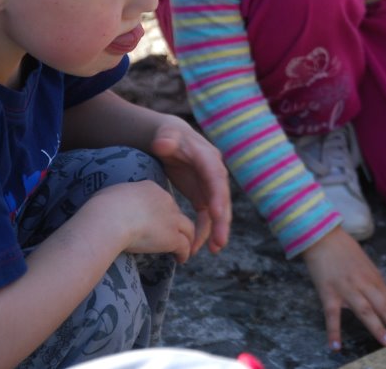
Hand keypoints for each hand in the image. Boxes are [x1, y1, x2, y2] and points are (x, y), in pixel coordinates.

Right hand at [93, 181, 195, 261]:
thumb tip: (113, 206)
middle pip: (176, 213)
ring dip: (186, 239)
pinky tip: (180, 260)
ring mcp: (171, 219)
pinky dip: (184, 254)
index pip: (162, 200)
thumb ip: (119, 199)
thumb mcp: (111, 195)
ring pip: (188, 229)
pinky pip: (184, 246)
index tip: (156, 222)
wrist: (108, 220)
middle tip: (170, 236)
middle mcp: (165, 200)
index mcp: (150, 188)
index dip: (162, 212)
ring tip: (182, 250)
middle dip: (175, 225)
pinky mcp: (172, 237)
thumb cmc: (102, 208)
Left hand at [148, 114, 231, 255]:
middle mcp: (214, 174)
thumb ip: (165, 139)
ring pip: (218, 212)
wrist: (169, 140)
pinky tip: (198, 247)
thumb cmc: (167, 136)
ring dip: (216, 231)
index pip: (216, 178)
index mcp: (207, 158)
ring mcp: (210, 187)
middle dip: (222, 221)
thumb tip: (163, 144)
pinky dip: (204, 232)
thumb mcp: (166, 134)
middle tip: (219, 242)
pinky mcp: (203, 197)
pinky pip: (207, 218)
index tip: (216, 213)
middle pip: (222, 199)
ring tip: (214, 250)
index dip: (218, 195)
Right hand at [301, 227, 385, 350]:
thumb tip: (381, 302)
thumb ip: (371, 283)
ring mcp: (346, 288)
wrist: (322, 235)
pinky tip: (336, 347)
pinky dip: (334, 332)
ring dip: (377, 327)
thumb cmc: (343, 250)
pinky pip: (332, 315)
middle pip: (383, 305)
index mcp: (373, 277)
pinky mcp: (328, 292)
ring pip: (364, 310)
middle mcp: (363, 283)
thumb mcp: (364, 264)